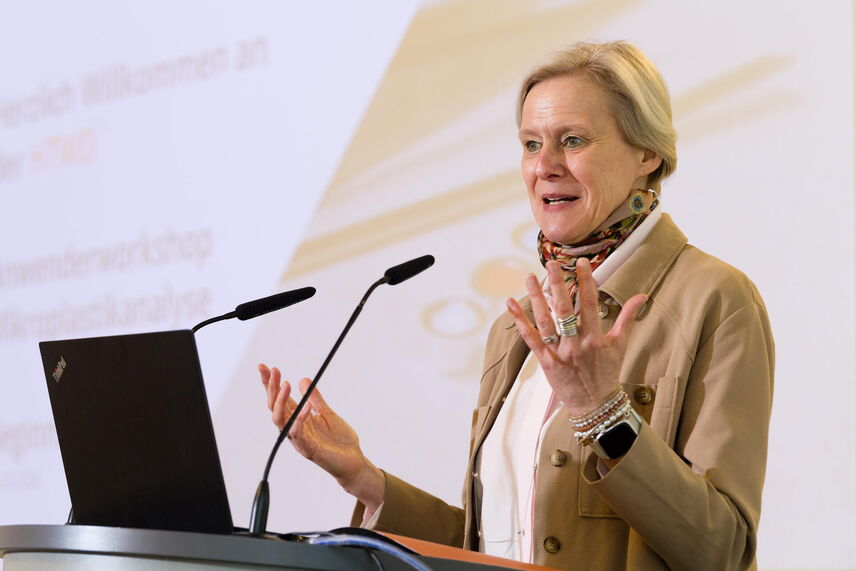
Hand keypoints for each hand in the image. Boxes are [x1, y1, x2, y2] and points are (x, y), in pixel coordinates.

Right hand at [258, 364, 383, 511]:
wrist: (353, 461)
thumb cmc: (339, 441)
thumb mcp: (327, 413)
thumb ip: (315, 399)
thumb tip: (304, 380)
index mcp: (297, 419)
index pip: (279, 399)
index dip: (270, 384)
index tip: (264, 367)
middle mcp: (293, 429)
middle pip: (275, 407)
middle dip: (271, 388)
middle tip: (272, 370)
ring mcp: (299, 440)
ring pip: (280, 420)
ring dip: (281, 402)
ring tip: (285, 384)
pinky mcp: (308, 449)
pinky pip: (299, 434)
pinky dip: (300, 419)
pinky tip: (306, 406)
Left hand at [505, 258, 645, 416]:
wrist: (594, 404)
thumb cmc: (607, 373)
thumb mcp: (620, 345)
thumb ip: (628, 318)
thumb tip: (641, 296)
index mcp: (595, 337)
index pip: (590, 303)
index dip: (586, 281)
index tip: (581, 263)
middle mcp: (576, 343)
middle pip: (564, 309)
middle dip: (557, 284)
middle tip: (551, 263)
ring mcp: (558, 352)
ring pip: (544, 321)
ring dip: (535, 298)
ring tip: (529, 277)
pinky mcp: (545, 361)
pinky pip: (530, 339)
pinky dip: (519, 321)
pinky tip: (511, 304)